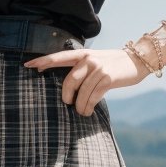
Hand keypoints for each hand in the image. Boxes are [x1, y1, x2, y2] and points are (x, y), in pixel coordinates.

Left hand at [23, 47, 150, 116]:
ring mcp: (99, 68)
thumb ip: (82, 69)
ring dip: (80, 106)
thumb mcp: (96, 61)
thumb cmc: (114, 65)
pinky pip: (93, 96)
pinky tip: (88, 111)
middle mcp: (89, 59)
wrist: (138, 60)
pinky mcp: (108, 78)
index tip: (28, 65)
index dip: (43, 61)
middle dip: (66, 96)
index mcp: (83, 54)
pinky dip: (89, 106)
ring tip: (81, 111)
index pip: (59, 57)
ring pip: (82, 92)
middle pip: (69, 81)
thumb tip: (67, 87)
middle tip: (67, 104)